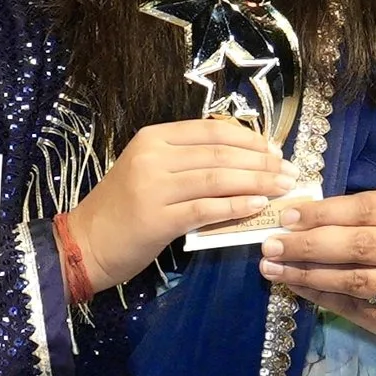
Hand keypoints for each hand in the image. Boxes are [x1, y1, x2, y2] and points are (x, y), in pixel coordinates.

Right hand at [68, 122, 300, 290]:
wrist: (85, 244)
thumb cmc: (123, 211)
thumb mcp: (150, 172)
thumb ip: (188, 162)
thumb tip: (243, 161)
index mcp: (154, 137)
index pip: (213, 131)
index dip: (250, 139)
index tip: (275, 151)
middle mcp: (154, 155)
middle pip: (220, 153)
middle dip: (262, 162)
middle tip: (290, 172)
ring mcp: (154, 186)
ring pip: (218, 178)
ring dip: (258, 182)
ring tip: (283, 188)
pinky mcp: (157, 219)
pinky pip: (207, 209)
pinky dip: (236, 206)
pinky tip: (259, 206)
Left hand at [258, 189, 375, 342]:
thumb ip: (357, 214)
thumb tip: (299, 216)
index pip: (364, 210)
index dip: (323, 214)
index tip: (288, 217)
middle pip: (358, 248)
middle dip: (309, 246)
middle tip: (271, 245)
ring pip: (355, 283)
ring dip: (308, 276)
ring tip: (273, 269)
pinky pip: (354, 309)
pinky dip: (320, 297)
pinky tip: (295, 286)